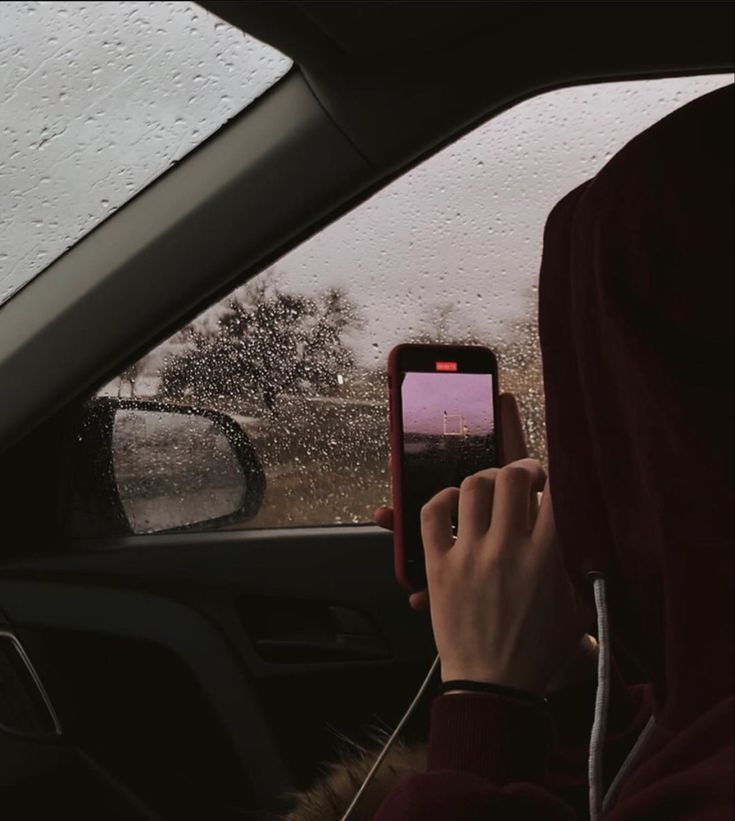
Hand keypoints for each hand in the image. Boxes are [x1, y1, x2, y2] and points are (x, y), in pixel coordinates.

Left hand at [375, 392, 592, 693]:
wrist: (494, 685)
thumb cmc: (539, 651)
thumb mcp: (578, 608)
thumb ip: (582, 565)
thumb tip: (587, 528)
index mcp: (546, 558)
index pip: (556, 494)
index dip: (558, 479)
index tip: (555, 484)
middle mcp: (506, 549)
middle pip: (512, 478)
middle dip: (522, 470)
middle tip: (525, 478)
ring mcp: (469, 555)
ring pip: (472, 487)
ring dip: (486, 479)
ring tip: (492, 488)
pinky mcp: (437, 566)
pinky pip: (431, 514)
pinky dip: (442, 498)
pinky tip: (455, 501)